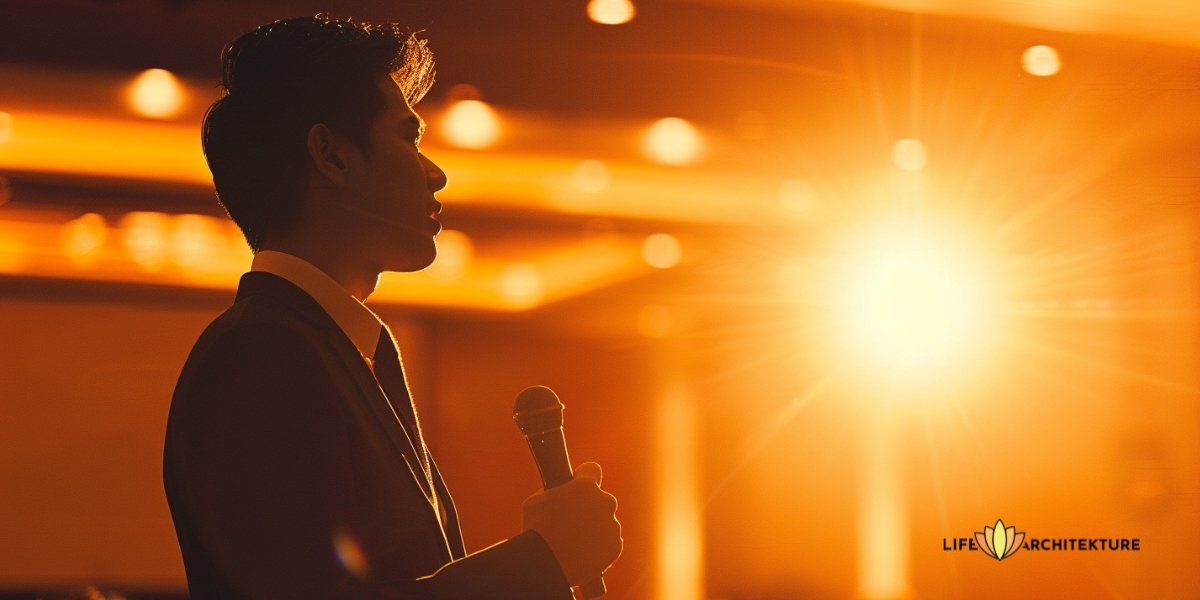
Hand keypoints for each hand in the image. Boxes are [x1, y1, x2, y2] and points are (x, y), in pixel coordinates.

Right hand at [521, 462, 621, 586]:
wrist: (545, 565)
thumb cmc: (536, 530)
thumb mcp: (535, 501)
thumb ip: (553, 493)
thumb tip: (557, 494)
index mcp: (586, 486)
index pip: (592, 470)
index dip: (583, 477)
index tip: (577, 485)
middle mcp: (604, 502)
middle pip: (601, 500)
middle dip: (589, 507)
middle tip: (571, 522)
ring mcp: (612, 525)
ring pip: (606, 523)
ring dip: (595, 529)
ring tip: (574, 543)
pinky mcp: (615, 547)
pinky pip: (610, 543)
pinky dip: (600, 548)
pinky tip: (583, 554)